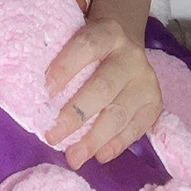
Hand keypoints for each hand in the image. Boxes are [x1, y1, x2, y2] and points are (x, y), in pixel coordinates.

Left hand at [44, 16, 162, 168]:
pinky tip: (98, 155)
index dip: (65, 67)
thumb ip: (62, 57)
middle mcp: (131, 56)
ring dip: (93, 139)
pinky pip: (135, 129)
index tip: (45, 91)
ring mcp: (146, 80)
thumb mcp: (77, 37)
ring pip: (119, 113)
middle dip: (75, 114)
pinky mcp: (155, 103)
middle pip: (103, 87)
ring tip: (73, 157)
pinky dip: (115, 144)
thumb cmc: (91, 47)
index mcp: (108, 32)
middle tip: (52, 135)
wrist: (125, 44)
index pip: (86, 46)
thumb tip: (36, 92)